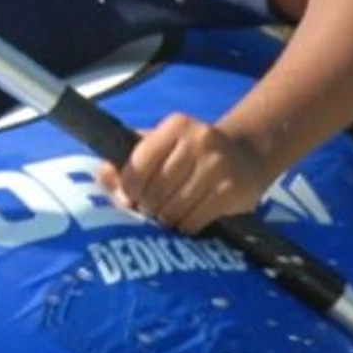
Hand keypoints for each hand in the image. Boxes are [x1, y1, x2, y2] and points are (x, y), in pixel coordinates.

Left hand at [102, 112, 275, 236]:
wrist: (247, 154)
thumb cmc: (192, 151)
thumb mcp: (163, 144)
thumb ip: (131, 158)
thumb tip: (104, 178)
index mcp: (176, 126)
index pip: (139, 163)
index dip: (128, 187)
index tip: (129, 197)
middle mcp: (199, 142)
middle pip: (156, 189)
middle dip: (146, 206)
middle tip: (147, 211)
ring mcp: (218, 167)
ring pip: (174, 208)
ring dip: (165, 219)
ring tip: (165, 217)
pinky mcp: (232, 191)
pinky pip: (195, 220)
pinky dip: (184, 226)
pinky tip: (185, 221)